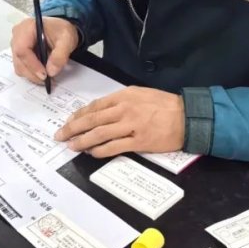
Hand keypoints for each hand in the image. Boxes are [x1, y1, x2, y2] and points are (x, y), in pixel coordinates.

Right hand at [11, 16, 79, 83]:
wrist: (60, 31)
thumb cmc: (61, 30)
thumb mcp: (66, 39)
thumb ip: (60, 55)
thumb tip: (51, 71)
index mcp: (27, 28)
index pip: (22, 49)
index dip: (32, 64)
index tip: (45, 75)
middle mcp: (17, 36)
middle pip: (19, 60)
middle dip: (34, 73)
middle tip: (49, 80)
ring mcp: (16, 46)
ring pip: (19, 67)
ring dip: (33, 75)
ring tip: (48, 76)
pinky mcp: (18, 54)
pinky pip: (22, 67)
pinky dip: (32, 73)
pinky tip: (43, 72)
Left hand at [55, 86, 184, 157]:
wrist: (187, 117)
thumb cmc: (165, 105)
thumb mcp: (141, 94)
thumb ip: (121, 101)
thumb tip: (102, 112)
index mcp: (124, 96)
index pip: (95, 106)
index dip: (79, 115)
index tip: (69, 121)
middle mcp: (125, 109)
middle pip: (92, 119)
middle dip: (73, 128)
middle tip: (60, 135)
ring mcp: (131, 126)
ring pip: (99, 134)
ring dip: (82, 141)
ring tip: (72, 146)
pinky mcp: (139, 141)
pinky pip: (114, 147)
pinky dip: (100, 150)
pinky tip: (91, 153)